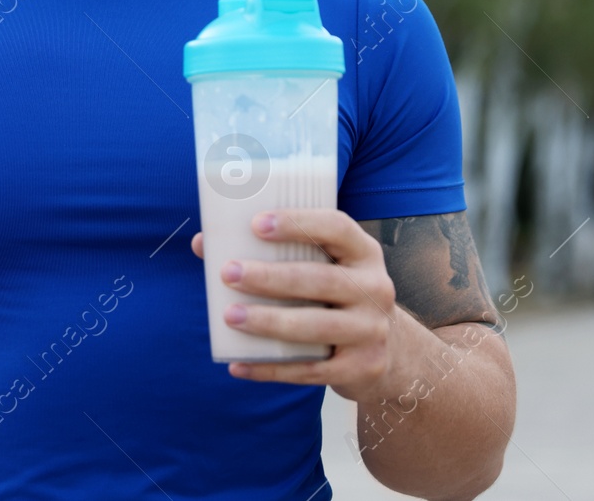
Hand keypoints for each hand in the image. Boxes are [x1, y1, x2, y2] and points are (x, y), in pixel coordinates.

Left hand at [191, 208, 397, 400]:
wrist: (390, 351)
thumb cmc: (336, 295)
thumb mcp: (322, 266)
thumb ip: (272, 251)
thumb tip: (203, 243)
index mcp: (363, 253)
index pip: (337, 227)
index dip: (298, 223)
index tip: (256, 224)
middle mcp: (375, 288)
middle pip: (320, 280)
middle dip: (271, 277)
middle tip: (228, 273)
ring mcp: (371, 331)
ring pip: (315, 326)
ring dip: (269, 321)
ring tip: (229, 316)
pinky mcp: (361, 369)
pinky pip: (310, 371)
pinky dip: (270, 369)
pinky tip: (237, 363)